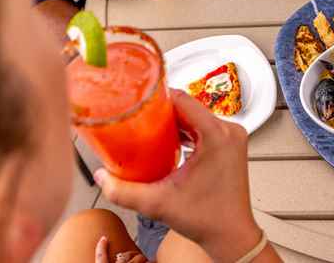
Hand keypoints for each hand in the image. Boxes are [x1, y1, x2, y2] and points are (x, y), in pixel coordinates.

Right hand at [95, 90, 261, 262]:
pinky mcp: (230, 145)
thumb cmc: (209, 219)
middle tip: (139, 117)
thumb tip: (101, 177)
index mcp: (217, 135)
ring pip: (197, 116)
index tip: (140, 100)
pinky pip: (205, 127)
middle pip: (189, 107)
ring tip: (149, 128)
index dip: (159, 97)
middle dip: (163, 111)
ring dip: (174, 121)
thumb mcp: (159, 203)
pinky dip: (186, 131)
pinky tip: (167, 141)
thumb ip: (124, 191)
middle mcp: (229, 131)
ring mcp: (232, 138)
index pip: (183, 100)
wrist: (231, 235)